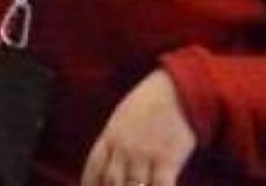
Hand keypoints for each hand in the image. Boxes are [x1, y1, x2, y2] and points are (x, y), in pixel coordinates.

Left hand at [82, 70, 197, 185]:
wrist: (176, 89)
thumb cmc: (150, 103)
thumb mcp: (124, 117)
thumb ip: (116, 139)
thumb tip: (110, 159)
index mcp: (110, 136)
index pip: (93, 167)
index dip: (89, 184)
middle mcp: (123, 148)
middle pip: (111, 182)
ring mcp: (144, 154)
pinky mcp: (167, 158)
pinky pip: (161, 185)